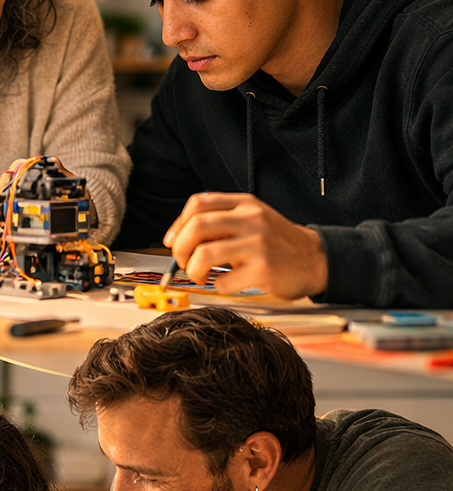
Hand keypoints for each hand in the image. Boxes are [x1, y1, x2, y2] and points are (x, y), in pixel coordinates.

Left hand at [164, 192, 326, 298]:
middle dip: (180, 248)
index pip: (198, 204)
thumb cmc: (279, 243)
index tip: (173, 241)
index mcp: (245, 205)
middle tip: (183, 261)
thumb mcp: (253, 220)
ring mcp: (258, 243)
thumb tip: (182, 237)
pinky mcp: (263, 269)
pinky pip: (224, 281)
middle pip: (196, 227)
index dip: (178, 224)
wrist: (318, 259)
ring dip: (193, 269)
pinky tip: (228, 283)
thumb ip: (223, 222)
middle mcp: (252, 219)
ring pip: (204, 254)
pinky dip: (218, 286)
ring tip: (200, 274)